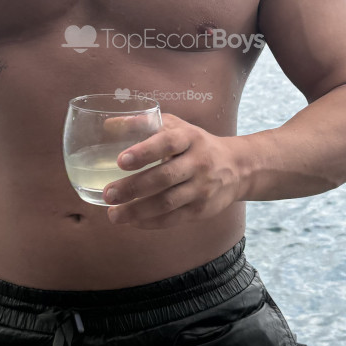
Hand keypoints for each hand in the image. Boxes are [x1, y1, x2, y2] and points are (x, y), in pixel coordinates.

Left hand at [103, 115, 243, 228]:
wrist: (237, 168)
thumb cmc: (195, 144)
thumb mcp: (177, 127)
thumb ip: (145, 123)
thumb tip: (109, 124)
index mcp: (189, 138)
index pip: (167, 143)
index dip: (144, 152)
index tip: (120, 160)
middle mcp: (198, 163)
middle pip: (164, 177)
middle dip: (133, 188)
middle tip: (108, 194)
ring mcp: (201, 188)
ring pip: (167, 202)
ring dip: (137, 211)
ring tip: (113, 214)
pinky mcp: (201, 210)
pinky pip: (173, 219)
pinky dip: (150, 222)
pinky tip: (132, 221)